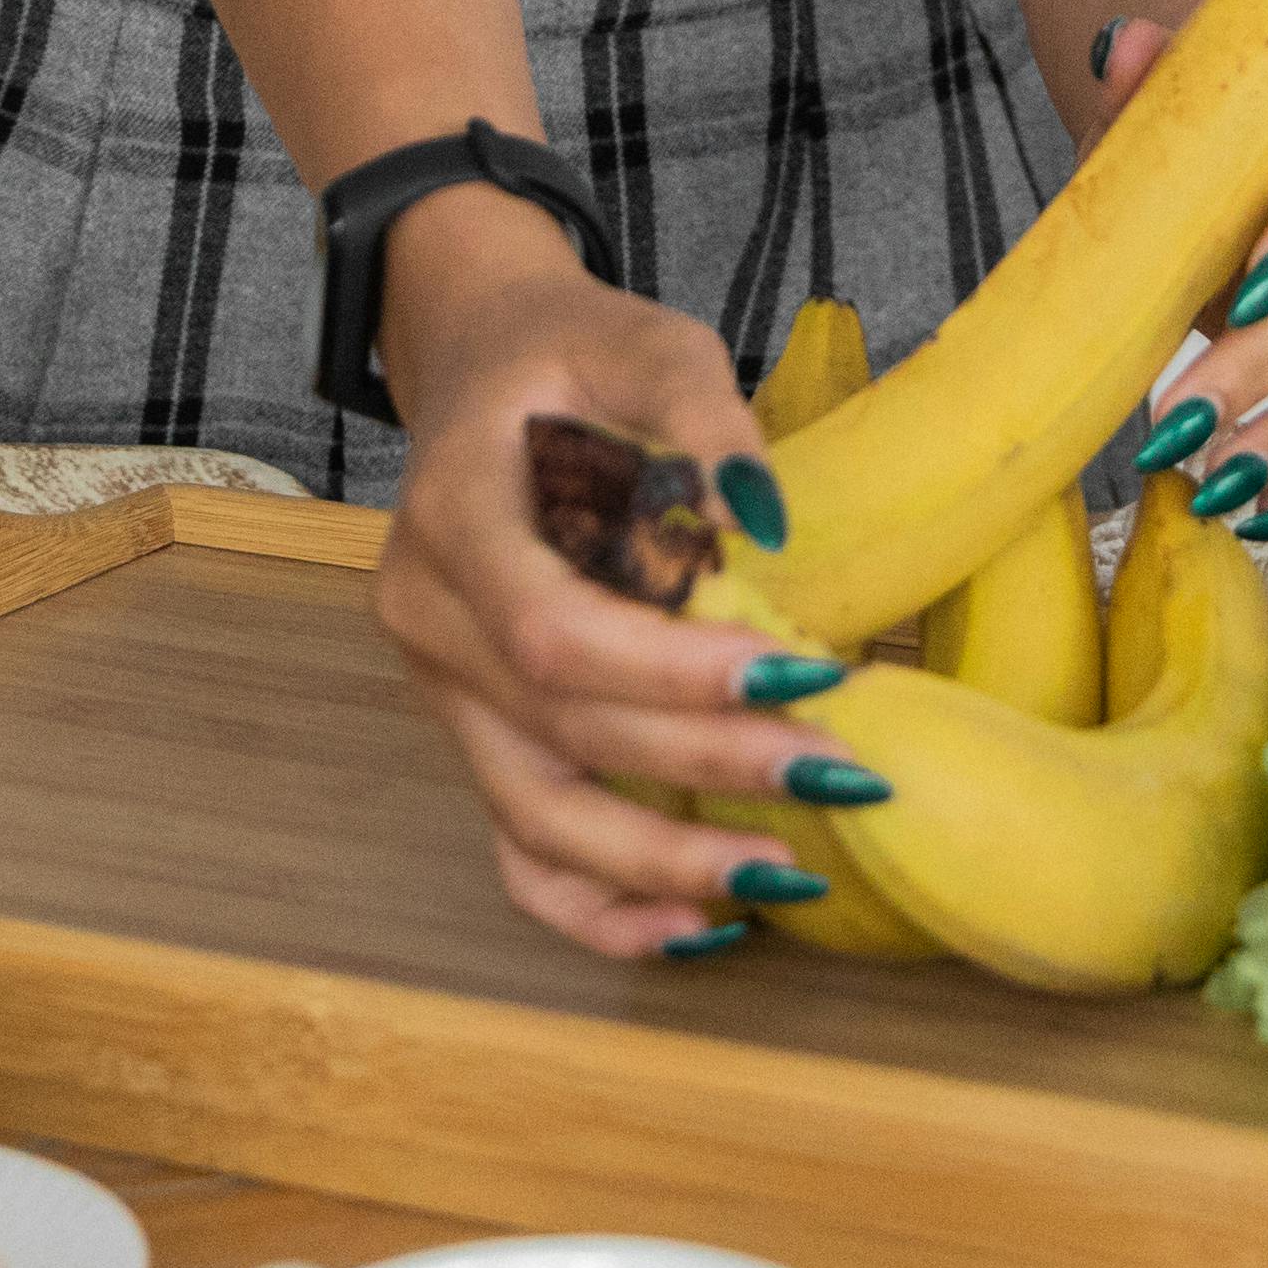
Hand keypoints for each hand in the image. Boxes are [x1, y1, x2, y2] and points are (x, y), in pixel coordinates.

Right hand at [357, 194, 862, 959]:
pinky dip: (603, 906)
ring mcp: (442, 689)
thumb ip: (702, 413)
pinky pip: (520, 849)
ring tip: (788, 871)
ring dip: (662, 862)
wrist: (484, 368)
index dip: (673, 670)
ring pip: (534, 816)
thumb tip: (762, 522)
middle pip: (559, 729)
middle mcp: (427, 614)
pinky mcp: (475, 733)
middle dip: (706, 766)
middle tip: (840, 775)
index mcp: (453, 510)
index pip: (553, 626)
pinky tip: (704, 926)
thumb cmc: (573, 354)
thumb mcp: (646, 340)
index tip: (803, 671)